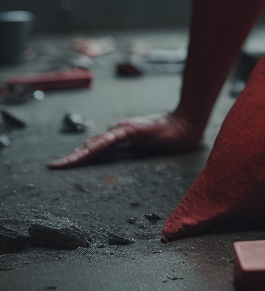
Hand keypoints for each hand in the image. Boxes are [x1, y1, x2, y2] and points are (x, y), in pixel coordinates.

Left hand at [47, 111, 202, 168]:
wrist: (183, 125)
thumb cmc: (164, 133)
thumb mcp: (140, 140)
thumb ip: (123, 141)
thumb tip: (103, 139)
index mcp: (119, 138)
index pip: (94, 148)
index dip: (78, 156)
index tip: (62, 165)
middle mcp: (118, 131)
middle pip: (91, 146)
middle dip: (73, 157)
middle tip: (55, 165)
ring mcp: (125, 130)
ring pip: (98, 143)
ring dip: (82, 153)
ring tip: (67, 162)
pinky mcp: (133, 130)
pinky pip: (113, 139)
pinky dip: (100, 144)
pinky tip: (90, 148)